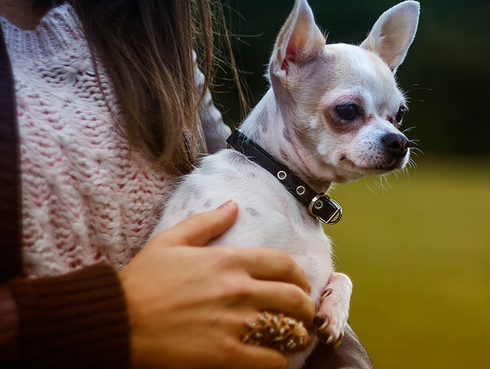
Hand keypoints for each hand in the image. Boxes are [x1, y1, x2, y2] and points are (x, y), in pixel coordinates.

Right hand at [119, 200, 314, 368]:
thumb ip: (207, 223)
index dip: (300, 277)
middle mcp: (239, 289)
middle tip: (303, 316)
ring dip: (298, 335)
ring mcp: (235, 323)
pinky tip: (274, 360)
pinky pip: (269, 360)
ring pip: (289, 329)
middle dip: (306, 308)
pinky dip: (278, 361)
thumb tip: (233, 206)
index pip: (285, 264)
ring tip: (296, 339)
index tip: (299, 286)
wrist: (115, 321)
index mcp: (229, 260)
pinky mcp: (225, 354)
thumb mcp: (171, 241)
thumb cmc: (140, 282)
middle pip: (295, 298)